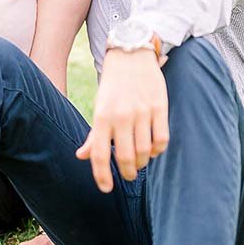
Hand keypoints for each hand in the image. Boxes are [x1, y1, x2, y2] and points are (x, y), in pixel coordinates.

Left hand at [76, 48, 168, 192]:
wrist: (131, 55)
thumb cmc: (113, 87)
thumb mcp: (99, 108)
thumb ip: (94, 135)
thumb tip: (82, 156)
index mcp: (102, 117)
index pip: (100, 155)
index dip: (102, 176)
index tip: (106, 189)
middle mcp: (121, 116)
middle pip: (126, 158)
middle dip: (127, 173)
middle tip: (128, 175)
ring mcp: (142, 112)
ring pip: (145, 151)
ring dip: (143, 163)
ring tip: (139, 162)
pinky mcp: (159, 107)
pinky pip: (162, 139)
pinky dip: (158, 151)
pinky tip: (153, 150)